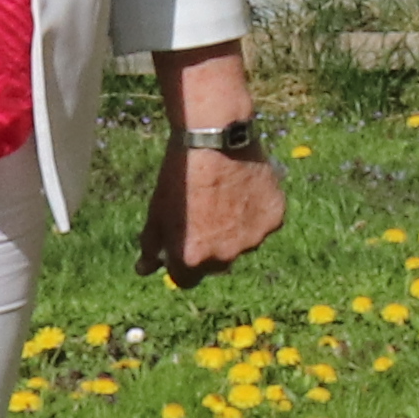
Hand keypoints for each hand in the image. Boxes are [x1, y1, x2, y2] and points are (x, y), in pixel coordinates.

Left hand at [147, 139, 285, 282]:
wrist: (215, 136)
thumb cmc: (180, 173)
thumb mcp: (157, 210)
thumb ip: (151, 246)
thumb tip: (144, 270)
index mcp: (192, 257)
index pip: (186, 280)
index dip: (182, 263)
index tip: (183, 244)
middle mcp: (225, 256)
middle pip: (217, 263)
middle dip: (210, 247)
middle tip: (207, 214)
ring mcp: (253, 238)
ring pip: (244, 243)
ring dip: (236, 230)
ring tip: (227, 196)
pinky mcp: (274, 218)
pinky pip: (265, 223)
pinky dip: (257, 212)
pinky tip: (245, 188)